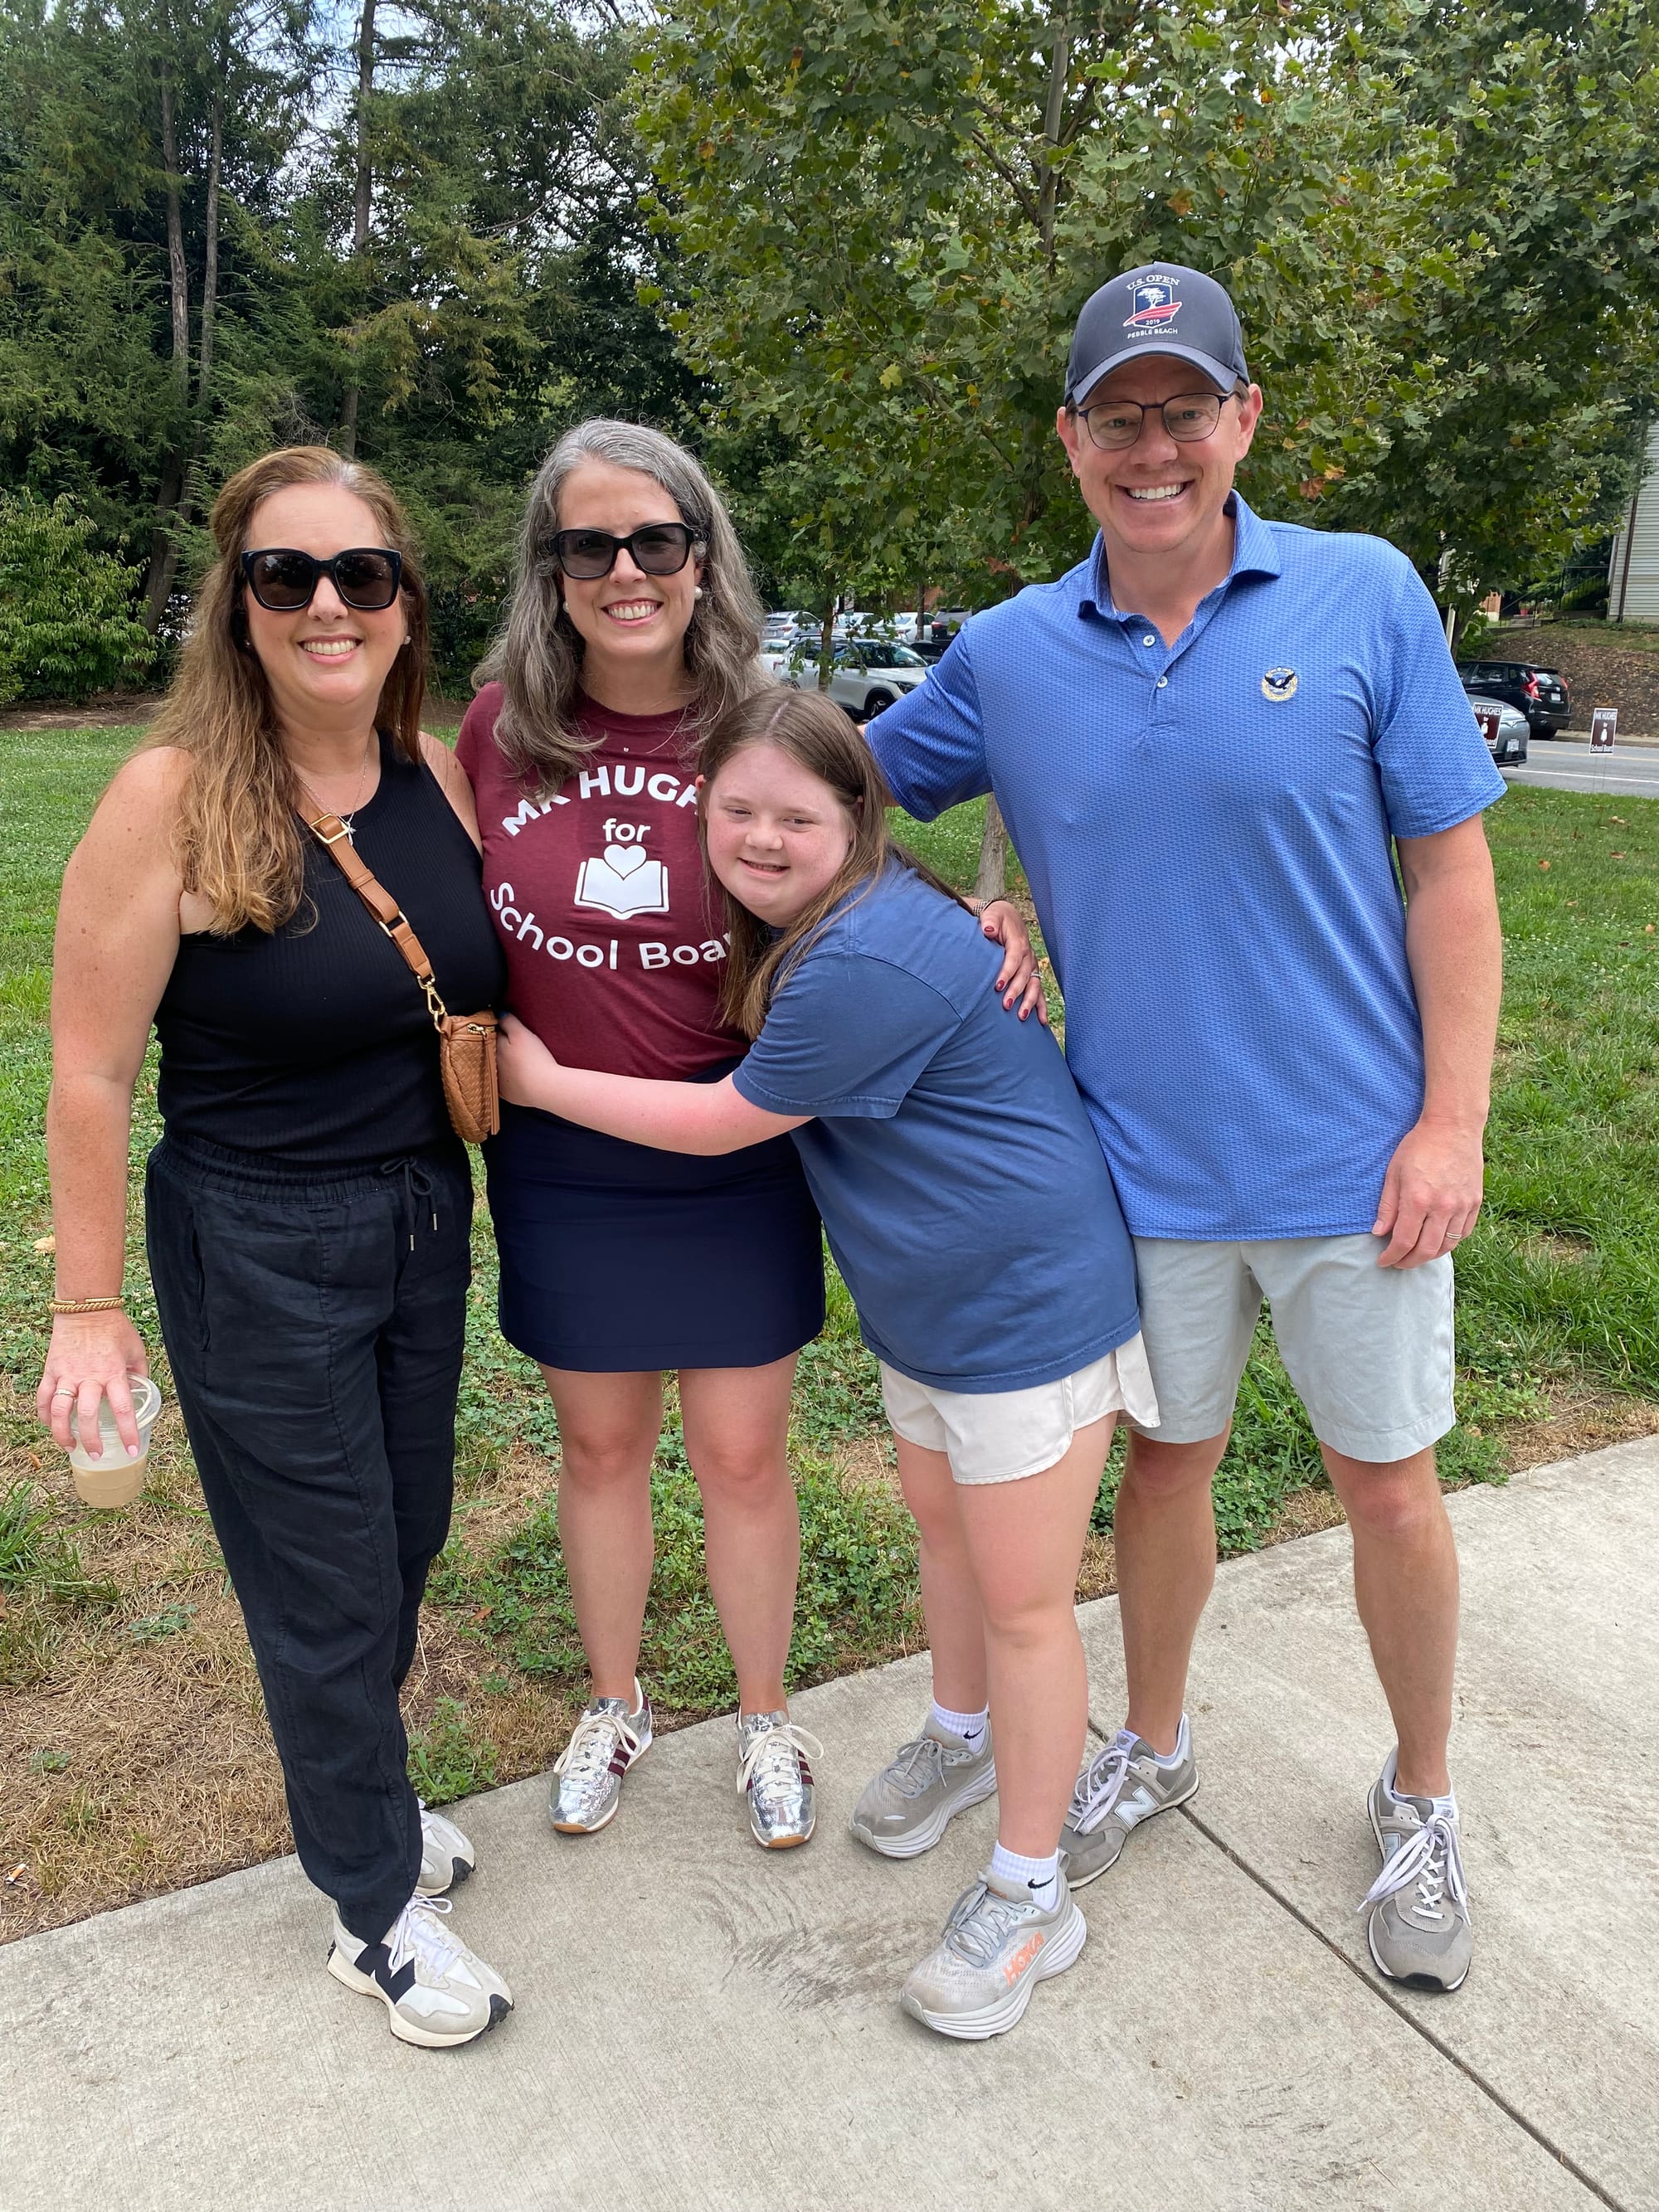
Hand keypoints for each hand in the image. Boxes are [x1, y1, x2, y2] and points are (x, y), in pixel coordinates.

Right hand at [37, 1312, 149, 1459]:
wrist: (86, 1307)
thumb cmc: (115, 1328)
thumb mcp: (136, 1349)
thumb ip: (140, 1372)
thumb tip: (143, 1390)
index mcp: (114, 1373)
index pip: (123, 1408)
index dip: (128, 1432)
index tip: (131, 1449)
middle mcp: (89, 1377)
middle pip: (87, 1416)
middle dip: (91, 1440)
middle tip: (97, 1455)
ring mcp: (67, 1375)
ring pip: (60, 1411)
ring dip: (62, 1433)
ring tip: (70, 1447)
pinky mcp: (51, 1370)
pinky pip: (44, 1397)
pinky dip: (44, 1415)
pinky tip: (50, 1425)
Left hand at [497, 1010, 559, 1108]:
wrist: (546, 1087)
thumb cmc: (535, 1058)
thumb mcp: (522, 1034)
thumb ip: (508, 1021)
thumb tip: (497, 1012)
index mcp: (494, 1048)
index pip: (491, 1034)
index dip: (499, 1030)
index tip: (505, 1028)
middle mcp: (492, 1065)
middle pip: (492, 1051)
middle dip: (497, 1046)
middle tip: (512, 1044)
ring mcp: (497, 1081)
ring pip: (496, 1067)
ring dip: (501, 1063)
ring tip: (515, 1060)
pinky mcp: (506, 1093)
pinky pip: (502, 1083)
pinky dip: (506, 1079)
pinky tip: (515, 1076)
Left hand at [976, 896, 1049, 1024]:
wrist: (1006, 917)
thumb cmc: (996, 919)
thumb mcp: (992, 916)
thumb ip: (990, 922)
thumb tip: (988, 929)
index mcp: (1018, 942)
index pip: (1014, 959)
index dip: (1007, 973)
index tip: (997, 986)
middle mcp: (1028, 955)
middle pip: (1024, 976)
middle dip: (1016, 991)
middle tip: (1006, 1005)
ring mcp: (1032, 966)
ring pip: (1034, 985)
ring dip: (1029, 1002)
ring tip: (1022, 1017)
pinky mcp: (1032, 973)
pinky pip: (1038, 990)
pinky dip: (1040, 1005)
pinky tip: (1041, 1021)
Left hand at [1372, 1118, 1484, 1267]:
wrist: (1452, 1128)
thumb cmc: (1418, 1147)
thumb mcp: (1394, 1173)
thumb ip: (1387, 1206)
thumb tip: (1379, 1233)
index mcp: (1418, 1199)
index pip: (1403, 1241)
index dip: (1391, 1256)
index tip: (1383, 1261)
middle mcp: (1442, 1207)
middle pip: (1426, 1250)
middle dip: (1409, 1262)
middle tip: (1398, 1263)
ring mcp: (1462, 1206)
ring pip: (1447, 1245)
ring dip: (1430, 1256)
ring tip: (1416, 1255)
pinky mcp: (1475, 1202)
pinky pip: (1463, 1233)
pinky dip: (1449, 1243)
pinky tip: (1437, 1242)